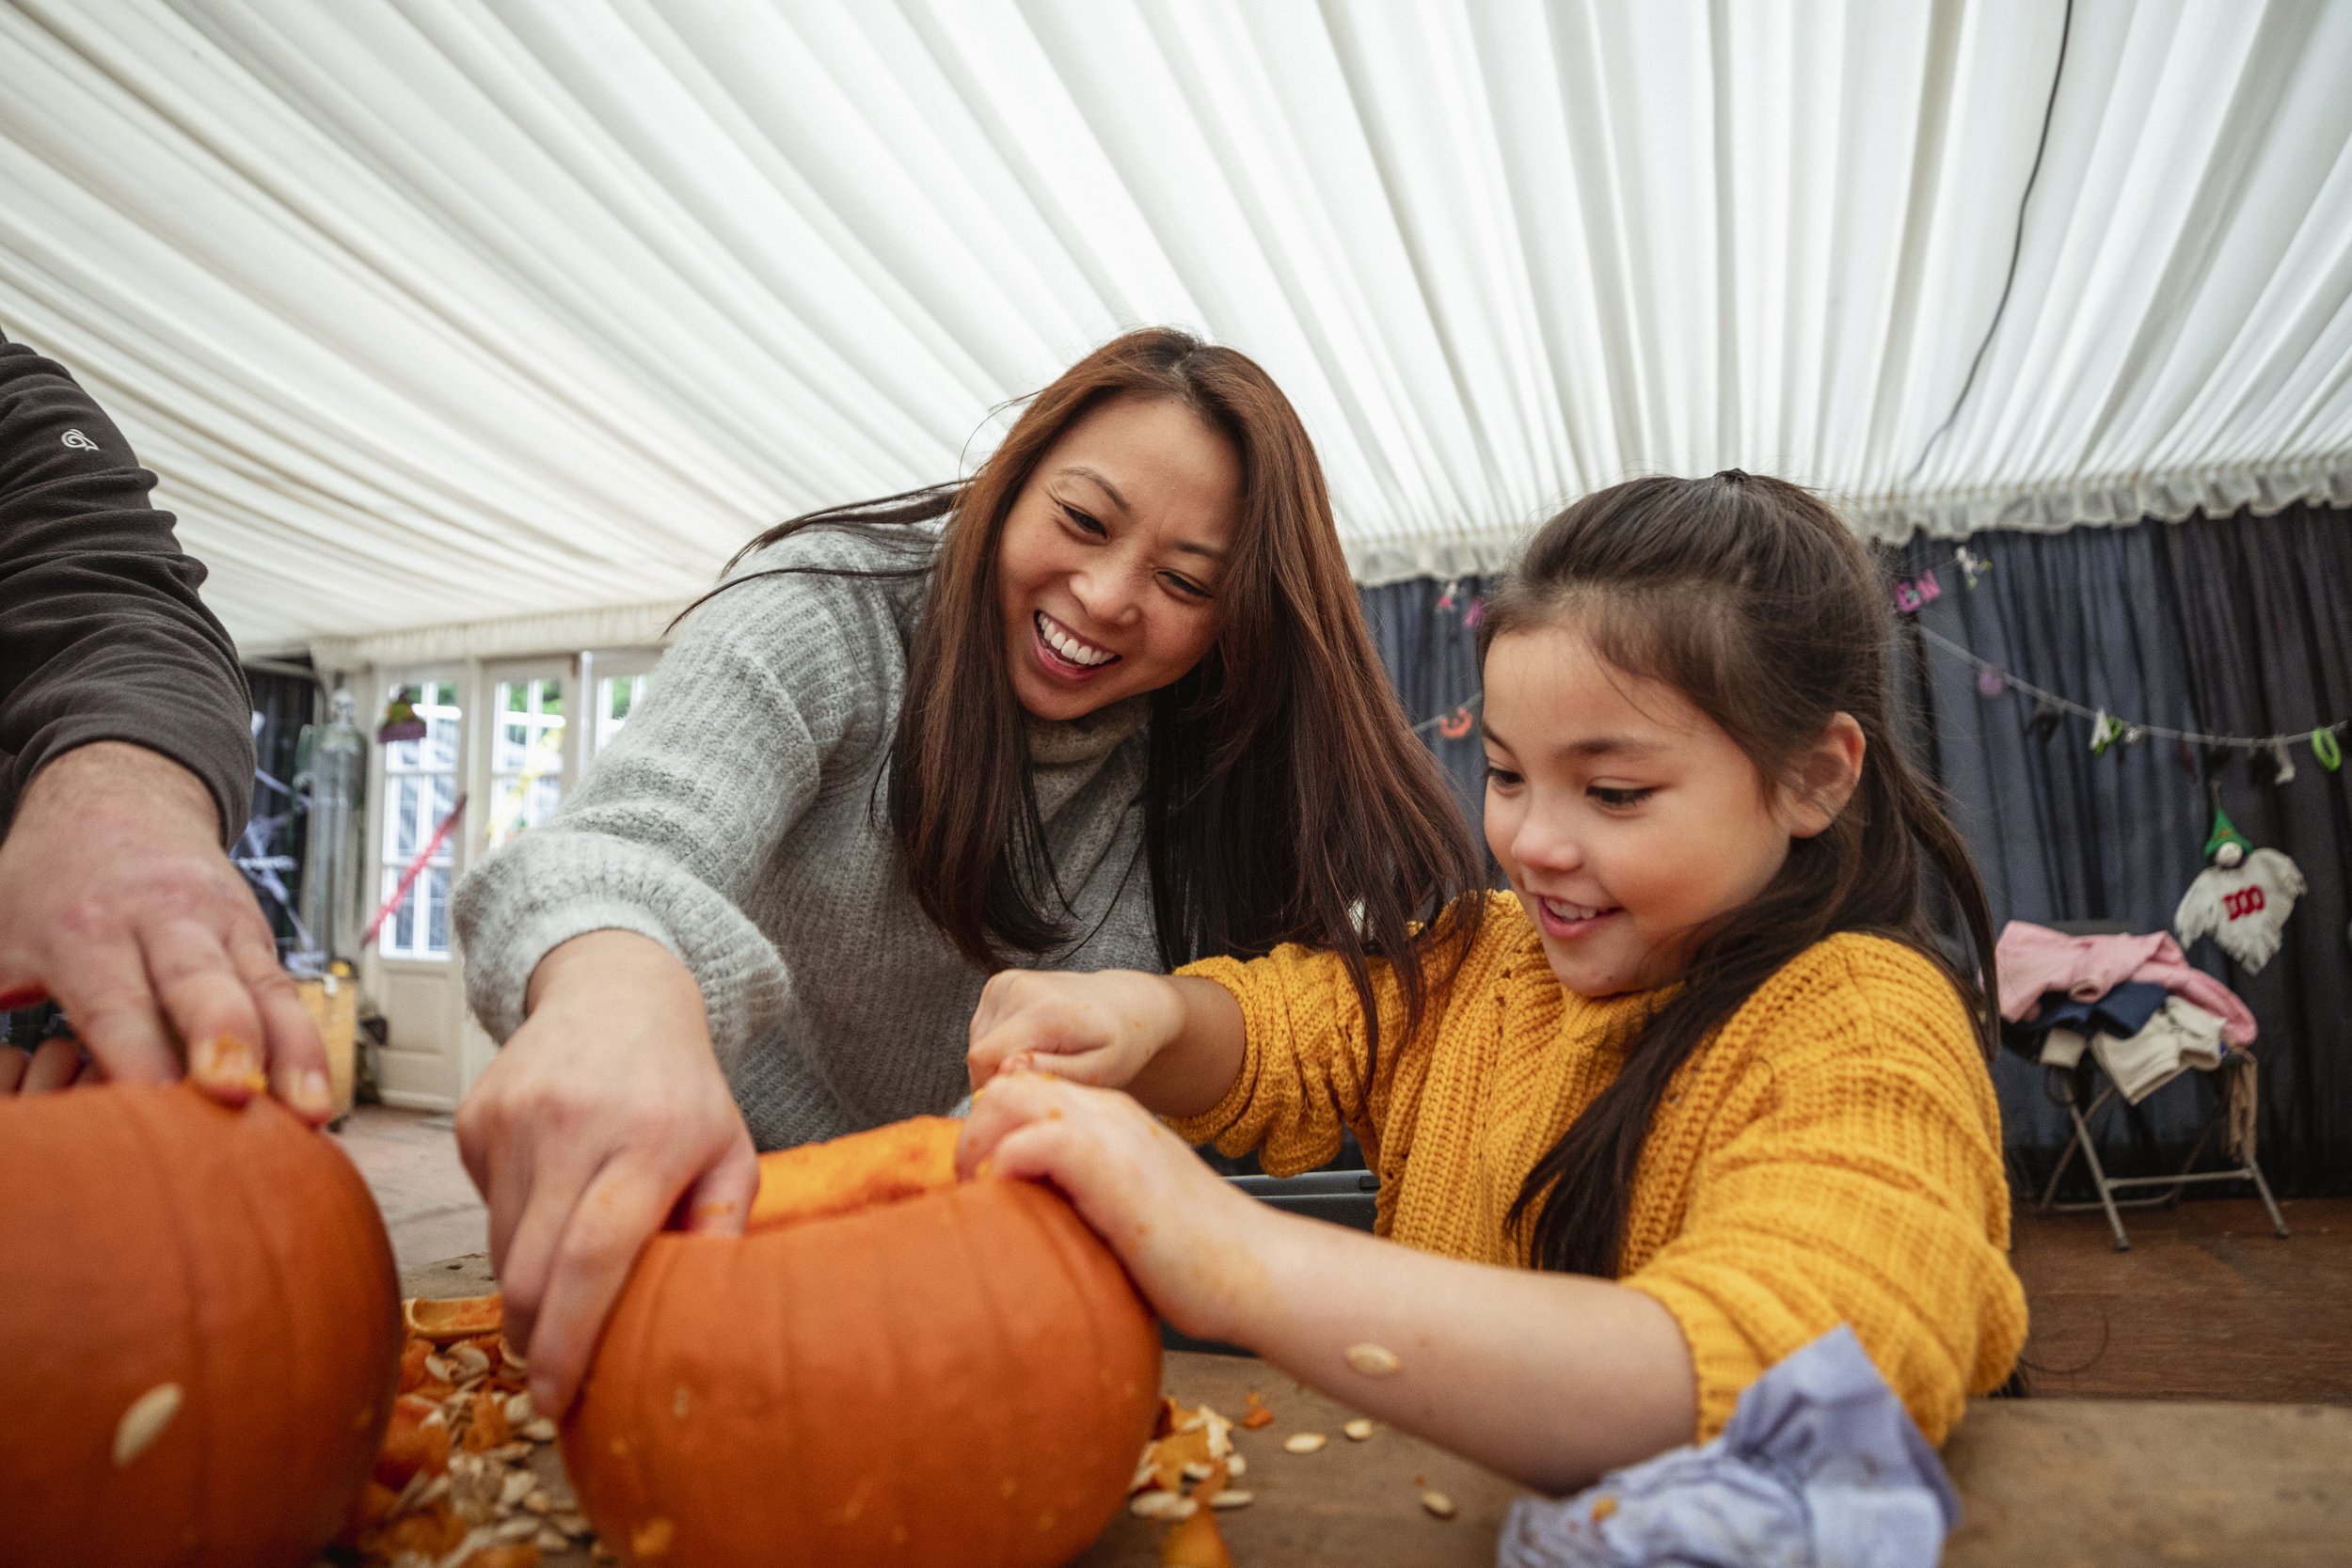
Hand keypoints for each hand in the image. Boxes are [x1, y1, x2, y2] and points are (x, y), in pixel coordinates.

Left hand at [0, 742, 326, 1117]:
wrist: (121, 799)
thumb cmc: (49, 883)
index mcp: (86, 930)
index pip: (114, 1001)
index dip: (132, 1053)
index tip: (151, 1102)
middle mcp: (163, 922)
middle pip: (199, 983)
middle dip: (221, 1037)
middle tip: (234, 1090)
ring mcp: (221, 927)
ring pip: (262, 990)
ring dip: (290, 1052)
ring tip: (308, 1112)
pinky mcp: (257, 939)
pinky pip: (288, 993)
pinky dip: (307, 1045)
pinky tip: (320, 1095)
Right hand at [455, 930, 758, 1415]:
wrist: (615, 991)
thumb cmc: (682, 1088)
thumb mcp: (731, 1148)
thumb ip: (725, 1225)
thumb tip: (702, 1314)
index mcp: (651, 1142)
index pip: (595, 1257)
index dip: (571, 1339)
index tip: (558, 1399)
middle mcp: (574, 1126)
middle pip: (531, 1269)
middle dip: (537, 1337)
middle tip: (555, 1370)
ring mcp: (514, 1118)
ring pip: (500, 1248)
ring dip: (528, 1284)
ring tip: (567, 1268)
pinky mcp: (473, 1118)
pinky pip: (483, 1207)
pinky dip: (512, 1227)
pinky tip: (549, 1191)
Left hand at [955, 1072, 1271, 1341]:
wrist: (1253, 1269)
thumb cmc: (1197, 1256)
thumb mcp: (1130, 1206)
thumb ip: (1084, 1192)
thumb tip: (1028, 1211)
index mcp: (1115, 1119)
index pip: (1030, 1089)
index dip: (994, 1123)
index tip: (981, 1172)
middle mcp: (1109, 1113)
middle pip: (1008, 1083)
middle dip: (973, 1129)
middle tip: (970, 1183)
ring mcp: (1109, 1135)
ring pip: (1009, 1097)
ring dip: (979, 1143)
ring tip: (978, 1192)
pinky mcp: (1107, 1168)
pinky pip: (1029, 1141)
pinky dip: (1005, 1166)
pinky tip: (1009, 1202)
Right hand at [965, 967, 1187, 1091]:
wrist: (1127, 1004)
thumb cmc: (1119, 1043)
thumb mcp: (1100, 1070)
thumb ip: (1053, 1072)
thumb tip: (1006, 1070)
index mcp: (1044, 1010)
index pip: (985, 1058)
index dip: (998, 1089)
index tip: (1028, 1099)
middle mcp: (1020, 988)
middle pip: (977, 1053)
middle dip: (1001, 1078)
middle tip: (1042, 1083)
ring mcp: (1007, 982)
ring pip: (977, 1043)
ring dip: (1001, 1062)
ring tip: (1044, 1062)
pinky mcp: (1000, 983)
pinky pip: (982, 1030)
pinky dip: (1001, 1046)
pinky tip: (1034, 1046)